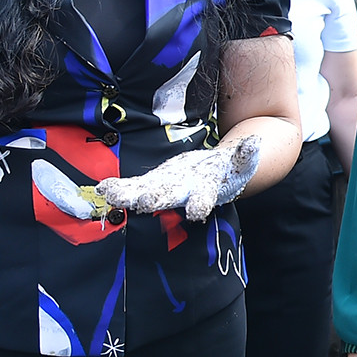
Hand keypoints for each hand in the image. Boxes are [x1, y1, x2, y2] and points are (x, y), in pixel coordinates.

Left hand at [97, 135, 259, 221]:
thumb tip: (252, 142)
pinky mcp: (154, 183)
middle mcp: (184, 194)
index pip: (204, 199)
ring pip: (146, 195)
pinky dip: (120, 188)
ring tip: (113, 196)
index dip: (200, 205)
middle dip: (157, 201)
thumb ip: (246, 155)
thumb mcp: (241, 161)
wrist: (215, 176)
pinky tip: (104, 188)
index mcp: (207, 190)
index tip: (196, 213)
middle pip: (169, 199)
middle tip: (144, 204)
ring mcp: (166, 190)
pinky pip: (134, 187)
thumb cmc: (229, 169)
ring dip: (129, 197)